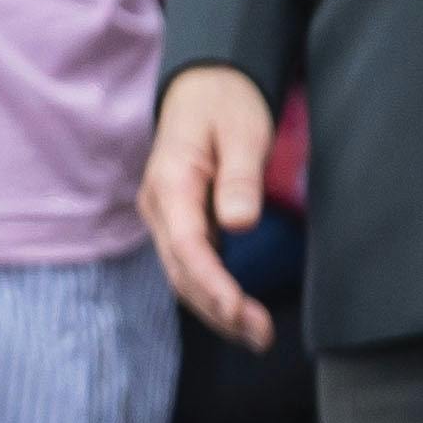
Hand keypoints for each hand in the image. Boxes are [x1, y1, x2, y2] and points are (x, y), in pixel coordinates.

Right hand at [141, 66, 278, 348]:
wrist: (204, 86)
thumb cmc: (225, 104)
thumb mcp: (243, 131)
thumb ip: (240, 178)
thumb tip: (240, 223)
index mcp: (171, 182)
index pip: (186, 244)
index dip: (211, 282)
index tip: (239, 310)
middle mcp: (159, 206)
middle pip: (181, 270)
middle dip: (218, 308)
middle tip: (262, 336)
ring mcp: (166, 217)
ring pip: (183, 275)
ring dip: (216, 308)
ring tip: (257, 336)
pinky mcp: (179, 224)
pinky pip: (190, 266)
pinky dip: (212, 294)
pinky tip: (238, 312)